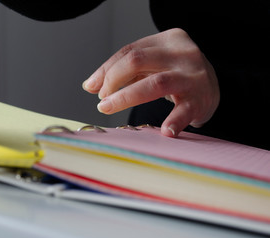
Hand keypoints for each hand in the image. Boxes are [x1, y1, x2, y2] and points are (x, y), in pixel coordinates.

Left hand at [83, 28, 219, 136]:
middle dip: (112, 80)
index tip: (92, 87)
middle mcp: (181, 53)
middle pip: (138, 61)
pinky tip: (164, 132)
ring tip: (108, 108)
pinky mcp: (201, 99)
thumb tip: (90, 85)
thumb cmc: (176, 74)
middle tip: (102, 101)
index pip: (129, 51)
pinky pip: (184, 110)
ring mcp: (192, 76)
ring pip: (155, 83)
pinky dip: (174, 121)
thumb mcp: (153, 65)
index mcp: (168, 40)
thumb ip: (124, 72)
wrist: (213, 88)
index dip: (106, 70)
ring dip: (126, 97)